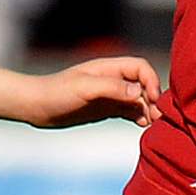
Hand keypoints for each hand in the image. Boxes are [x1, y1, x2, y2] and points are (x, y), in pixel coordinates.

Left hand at [24, 53, 161, 126]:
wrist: (37, 106)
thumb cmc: (57, 92)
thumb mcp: (84, 88)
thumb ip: (112, 88)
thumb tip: (138, 92)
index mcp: (109, 68)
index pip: (141, 68)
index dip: (151, 81)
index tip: (152, 99)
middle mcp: (113, 80)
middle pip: (143, 85)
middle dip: (153, 99)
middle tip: (158, 118)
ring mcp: (111, 95)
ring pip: (139, 99)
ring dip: (148, 110)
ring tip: (153, 124)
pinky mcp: (106, 108)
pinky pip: (130, 111)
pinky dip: (139, 117)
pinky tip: (142, 126)